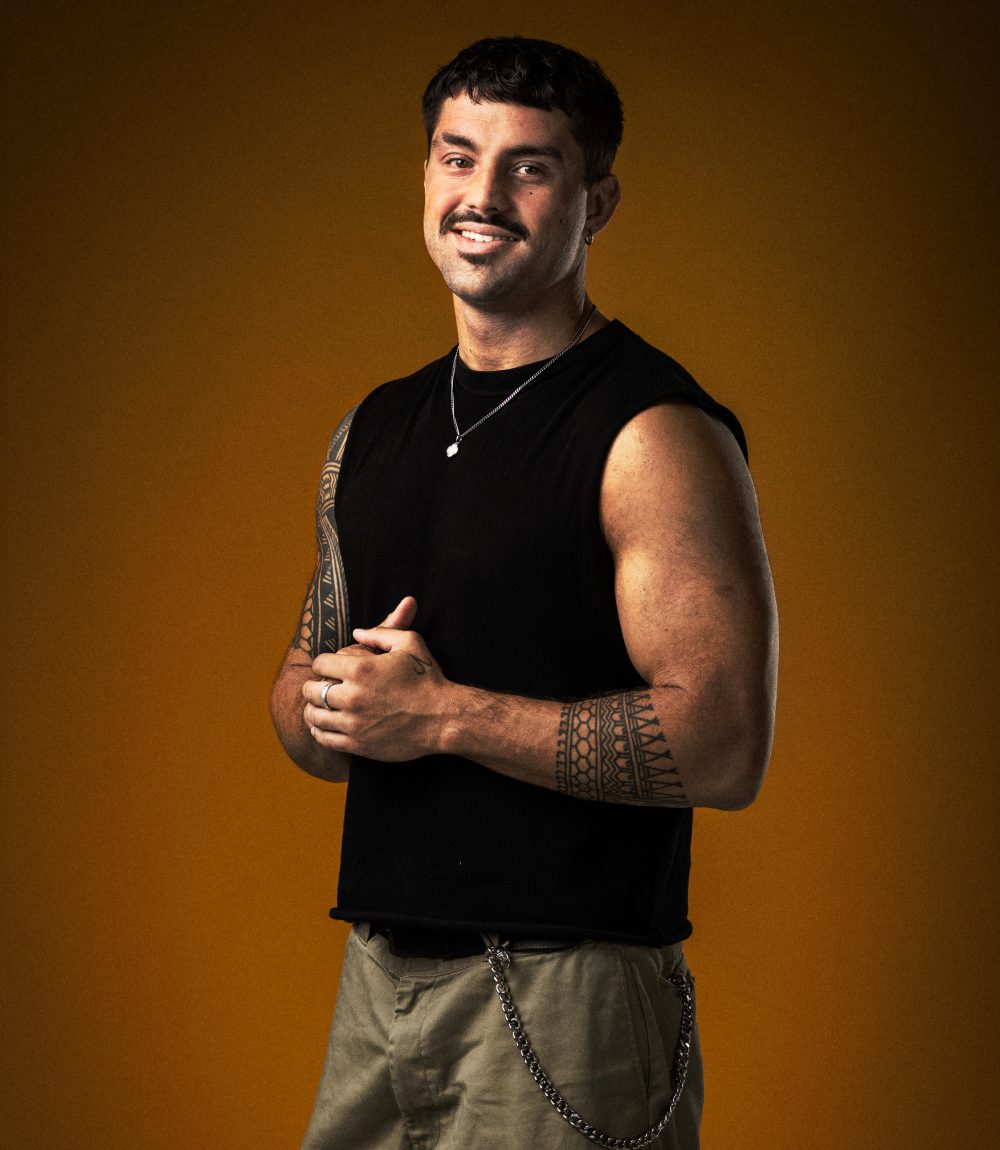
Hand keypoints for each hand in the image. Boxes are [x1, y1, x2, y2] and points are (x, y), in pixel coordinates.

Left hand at [303, 598, 449, 760]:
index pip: (320, 664)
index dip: (323, 663)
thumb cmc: (428, 679)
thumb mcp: (410, 643)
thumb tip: (357, 632)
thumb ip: (381, 632)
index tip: (330, 667)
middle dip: (314, 685)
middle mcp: (352, 697)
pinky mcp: (358, 745)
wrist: (443, 718)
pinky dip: (319, 731)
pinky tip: (325, 726)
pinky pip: (325, 739)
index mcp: (360, 670)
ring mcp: (353, 723)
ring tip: (322, 707)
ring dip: (314, 709)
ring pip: (314, 716)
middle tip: (321, 686)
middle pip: (311, 691)